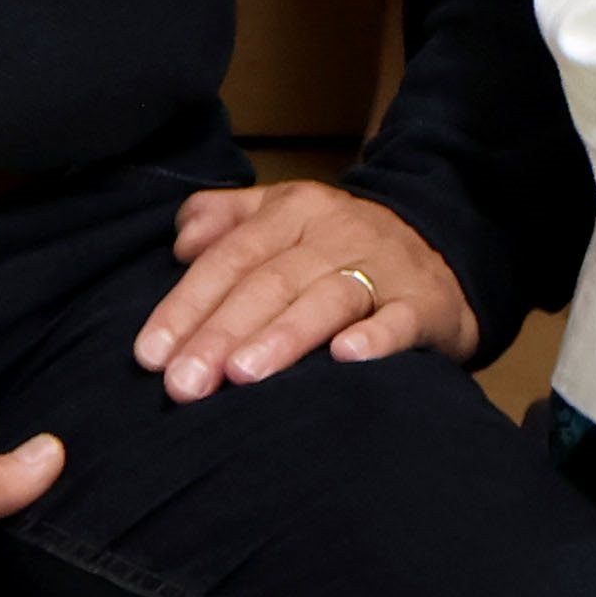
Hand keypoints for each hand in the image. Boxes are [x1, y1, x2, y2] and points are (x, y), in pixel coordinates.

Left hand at [135, 180, 474, 399]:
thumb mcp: (286, 217)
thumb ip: (227, 220)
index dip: (186, 306)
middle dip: (221, 334)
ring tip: (242, 377)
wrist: (445, 248)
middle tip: (184, 385)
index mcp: (295, 210)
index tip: (150, 355)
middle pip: (270, 282)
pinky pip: (399, 320)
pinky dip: (375, 339)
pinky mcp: (425, 304)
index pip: (230, 258)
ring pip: (326, 299)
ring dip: (283, 337)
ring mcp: (382, 268)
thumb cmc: (344, 247)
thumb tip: (179, 242)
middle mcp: (336, 233)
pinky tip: (345, 360)